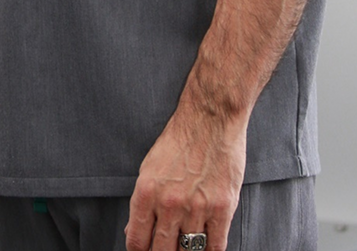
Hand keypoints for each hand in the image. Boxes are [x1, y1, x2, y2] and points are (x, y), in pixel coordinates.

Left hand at [124, 105, 245, 250]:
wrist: (210, 120)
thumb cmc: (179, 141)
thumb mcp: (149, 169)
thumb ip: (142, 204)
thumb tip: (134, 233)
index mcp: (146, 192)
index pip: (137, 241)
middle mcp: (169, 203)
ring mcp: (197, 208)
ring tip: (184, 249)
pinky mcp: (222, 208)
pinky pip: (215, 247)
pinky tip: (205, 250)